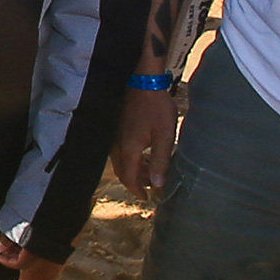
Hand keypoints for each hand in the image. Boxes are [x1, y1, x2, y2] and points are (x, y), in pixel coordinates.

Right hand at [110, 82, 181, 196]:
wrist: (142, 81)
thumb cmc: (156, 108)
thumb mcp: (164, 136)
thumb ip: (161, 161)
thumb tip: (158, 184)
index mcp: (129, 149)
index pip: (129, 177)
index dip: (137, 190)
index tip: (147, 197)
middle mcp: (117, 145)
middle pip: (123, 171)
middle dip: (136, 181)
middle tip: (151, 184)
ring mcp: (115, 135)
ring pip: (121, 160)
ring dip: (134, 169)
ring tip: (151, 168)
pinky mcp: (117, 127)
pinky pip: (120, 150)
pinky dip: (131, 157)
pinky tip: (143, 152)